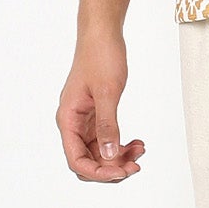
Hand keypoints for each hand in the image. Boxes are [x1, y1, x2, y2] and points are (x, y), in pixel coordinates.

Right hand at [58, 28, 147, 179]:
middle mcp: (73, 123)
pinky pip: (106, 138)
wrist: (102, 35)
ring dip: (119, 156)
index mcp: (68, 119)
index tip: (121, 172)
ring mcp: (84, 120)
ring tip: (140, 150)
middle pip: (88, 160)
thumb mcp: (107, 92)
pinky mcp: (96, 114)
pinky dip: (121, 144)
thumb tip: (109, 155)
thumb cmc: (100, 57)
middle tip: (136, 165)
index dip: (98, 172)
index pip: (76, 160)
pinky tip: (137, 142)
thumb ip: (108, 125)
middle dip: (111, 167)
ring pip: (99, 151)